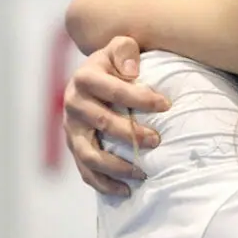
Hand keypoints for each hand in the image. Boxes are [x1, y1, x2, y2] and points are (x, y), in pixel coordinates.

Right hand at [62, 36, 169, 195]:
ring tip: (142, 173)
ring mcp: (71, 129)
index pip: (113, 89)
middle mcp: (73, 104)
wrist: (92, 75)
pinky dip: (103, 184)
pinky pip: (85, 170)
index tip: (166, 105)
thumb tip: (132, 69)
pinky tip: (126, 191)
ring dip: (116, 166)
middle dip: (131, 134)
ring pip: (89, 153)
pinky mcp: (74, 146)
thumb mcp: (119, 46)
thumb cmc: (114, 63)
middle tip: (157, 140)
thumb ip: (125, 50)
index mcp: (85, 78)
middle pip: (102, 122)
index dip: (140, 98)